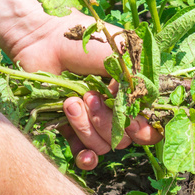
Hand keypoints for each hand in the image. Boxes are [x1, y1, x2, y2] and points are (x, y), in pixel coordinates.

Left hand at [7, 9, 160, 169]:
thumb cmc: (85, 41)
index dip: (144, 130)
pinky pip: (85, 153)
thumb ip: (139, 84)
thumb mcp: (122, 56)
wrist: (42, 37)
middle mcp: (118, 111)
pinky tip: (83, 156)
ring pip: (103, 145)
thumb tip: (145, 112)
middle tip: (90, 97)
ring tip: (70, 102)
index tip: (131, 120)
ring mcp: (95, 120)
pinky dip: (85, 157)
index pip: (152, 127)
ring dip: (86, 127)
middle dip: (107, 122)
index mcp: (135, 95)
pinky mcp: (71, 127)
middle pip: (126, 139)